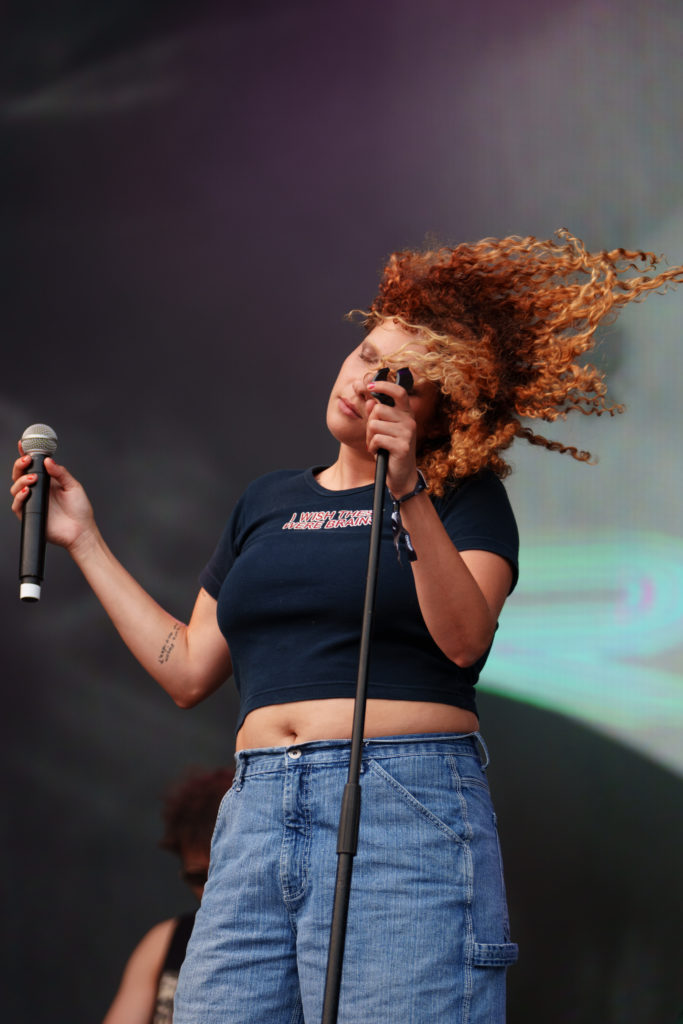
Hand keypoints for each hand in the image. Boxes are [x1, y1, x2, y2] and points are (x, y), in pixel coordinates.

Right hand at [10, 442, 95, 551]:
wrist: (81, 531)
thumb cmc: (80, 509)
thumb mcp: (73, 486)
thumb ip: (60, 473)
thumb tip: (48, 460)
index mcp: (47, 481)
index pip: (32, 466)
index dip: (25, 455)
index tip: (22, 444)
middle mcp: (37, 490)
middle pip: (20, 474)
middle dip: (20, 464)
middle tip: (27, 460)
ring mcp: (32, 502)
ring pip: (15, 487)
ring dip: (21, 480)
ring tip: (33, 478)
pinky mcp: (30, 515)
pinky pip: (17, 505)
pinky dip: (19, 497)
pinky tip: (27, 492)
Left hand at [365, 378, 419, 496]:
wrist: (401, 476)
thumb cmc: (390, 451)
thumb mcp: (382, 430)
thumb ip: (376, 415)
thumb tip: (369, 402)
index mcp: (406, 413)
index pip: (398, 392)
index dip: (384, 385)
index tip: (371, 385)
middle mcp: (409, 421)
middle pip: (378, 410)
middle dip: (370, 424)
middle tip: (374, 436)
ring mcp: (407, 433)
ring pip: (374, 425)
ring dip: (370, 437)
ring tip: (378, 445)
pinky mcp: (402, 446)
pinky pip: (377, 439)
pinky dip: (373, 447)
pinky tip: (380, 453)